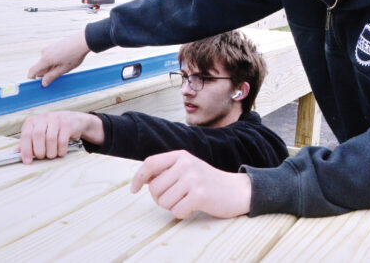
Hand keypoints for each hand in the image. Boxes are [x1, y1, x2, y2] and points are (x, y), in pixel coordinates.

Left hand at [19, 111, 102, 163]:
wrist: (73, 120)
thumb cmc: (52, 129)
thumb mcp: (39, 133)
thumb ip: (28, 142)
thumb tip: (15, 153)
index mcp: (33, 121)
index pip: (26, 135)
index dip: (26, 149)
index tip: (27, 161)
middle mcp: (44, 118)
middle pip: (38, 135)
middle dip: (39, 150)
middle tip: (42, 157)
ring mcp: (56, 119)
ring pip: (51, 138)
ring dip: (51, 151)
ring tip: (52, 155)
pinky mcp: (67, 124)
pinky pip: (62, 140)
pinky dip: (61, 150)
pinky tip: (60, 152)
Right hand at [28, 31, 90, 86]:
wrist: (83, 41)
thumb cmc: (74, 55)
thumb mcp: (64, 69)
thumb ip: (52, 76)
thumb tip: (43, 83)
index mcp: (45, 59)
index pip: (32, 70)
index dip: (32, 77)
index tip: (35, 83)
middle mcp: (44, 52)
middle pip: (40, 67)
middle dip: (46, 73)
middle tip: (58, 75)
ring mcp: (49, 48)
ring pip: (46, 62)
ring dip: (51, 67)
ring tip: (65, 66)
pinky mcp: (53, 45)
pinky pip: (50, 56)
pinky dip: (54, 61)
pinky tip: (65, 61)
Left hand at [130, 150, 251, 218]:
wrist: (237, 190)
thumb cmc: (207, 182)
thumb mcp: (188, 168)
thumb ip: (168, 170)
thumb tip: (144, 179)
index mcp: (181, 155)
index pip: (150, 163)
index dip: (138, 177)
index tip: (133, 189)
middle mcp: (186, 163)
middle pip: (154, 188)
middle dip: (161, 198)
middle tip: (177, 198)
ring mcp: (193, 178)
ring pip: (164, 202)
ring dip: (173, 207)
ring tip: (187, 200)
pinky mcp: (199, 194)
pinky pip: (176, 211)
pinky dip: (183, 213)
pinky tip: (194, 206)